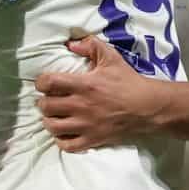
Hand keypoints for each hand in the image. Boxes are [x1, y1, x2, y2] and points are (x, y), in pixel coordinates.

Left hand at [34, 36, 166, 151]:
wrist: (147, 107)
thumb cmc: (128, 81)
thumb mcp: (111, 57)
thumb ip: (90, 46)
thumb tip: (70, 44)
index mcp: (84, 85)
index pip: (49, 83)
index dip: (41, 82)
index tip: (44, 83)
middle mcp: (81, 106)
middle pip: (47, 106)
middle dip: (43, 102)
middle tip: (48, 99)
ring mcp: (86, 125)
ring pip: (53, 127)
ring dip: (49, 121)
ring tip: (53, 116)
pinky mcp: (93, 140)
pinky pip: (67, 146)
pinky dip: (61, 140)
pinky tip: (64, 133)